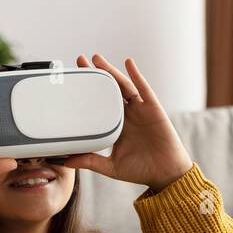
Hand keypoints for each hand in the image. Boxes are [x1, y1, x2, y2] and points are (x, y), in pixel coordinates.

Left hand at [63, 54, 193, 193]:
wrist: (165, 174)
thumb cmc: (140, 170)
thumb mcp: (111, 167)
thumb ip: (90, 162)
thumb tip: (66, 162)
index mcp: (115, 126)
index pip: (98, 104)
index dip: (87, 92)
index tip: (72, 81)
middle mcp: (126, 115)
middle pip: (108, 89)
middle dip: (95, 75)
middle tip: (80, 60)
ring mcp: (140, 110)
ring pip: (122, 86)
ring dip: (111, 70)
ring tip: (97, 59)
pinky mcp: (153, 108)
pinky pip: (143, 88)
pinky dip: (136, 75)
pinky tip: (128, 63)